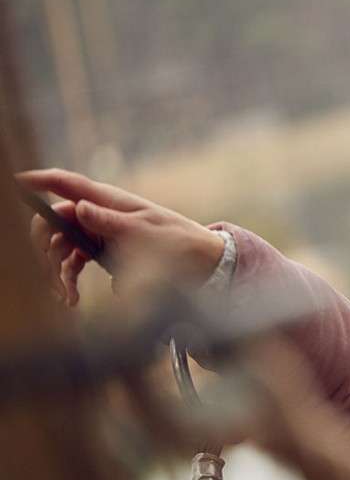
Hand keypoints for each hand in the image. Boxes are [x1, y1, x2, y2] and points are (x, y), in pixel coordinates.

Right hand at [19, 169, 225, 306]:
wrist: (199, 263)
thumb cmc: (177, 239)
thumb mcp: (144, 231)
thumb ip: (110, 221)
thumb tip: (80, 208)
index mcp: (107, 200)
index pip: (66, 184)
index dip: (38, 180)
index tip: (16, 183)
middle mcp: (97, 214)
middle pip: (53, 222)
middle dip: (45, 247)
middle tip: (53, 273)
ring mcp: (97, 234)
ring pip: (59, 247)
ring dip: (56, 272)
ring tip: (67, 296)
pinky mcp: (101, 252)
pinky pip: (73, 263)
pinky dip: (68, 280)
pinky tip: (72, 298)